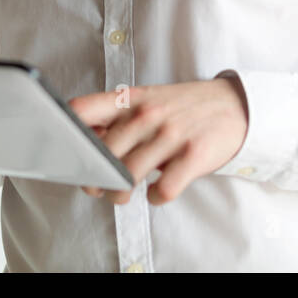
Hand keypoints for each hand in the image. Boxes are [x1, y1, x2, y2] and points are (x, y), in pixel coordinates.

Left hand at [69, 77, 248, 204]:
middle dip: (94, 178)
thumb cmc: (183, 108)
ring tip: (124, 194)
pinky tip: (157, 191)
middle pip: (102, 153)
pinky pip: (164, 189)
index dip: (64, 133)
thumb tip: (79, 141)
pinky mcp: (195, 155)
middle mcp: (149, 114)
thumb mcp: (148, 101)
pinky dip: (156, 197)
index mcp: (132, 99)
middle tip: (97, 187)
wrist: (236, 106)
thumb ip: (116, 118)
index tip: (61, 152)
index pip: (83, 110)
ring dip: (120, 193)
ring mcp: (172, 134)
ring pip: (129, 176)